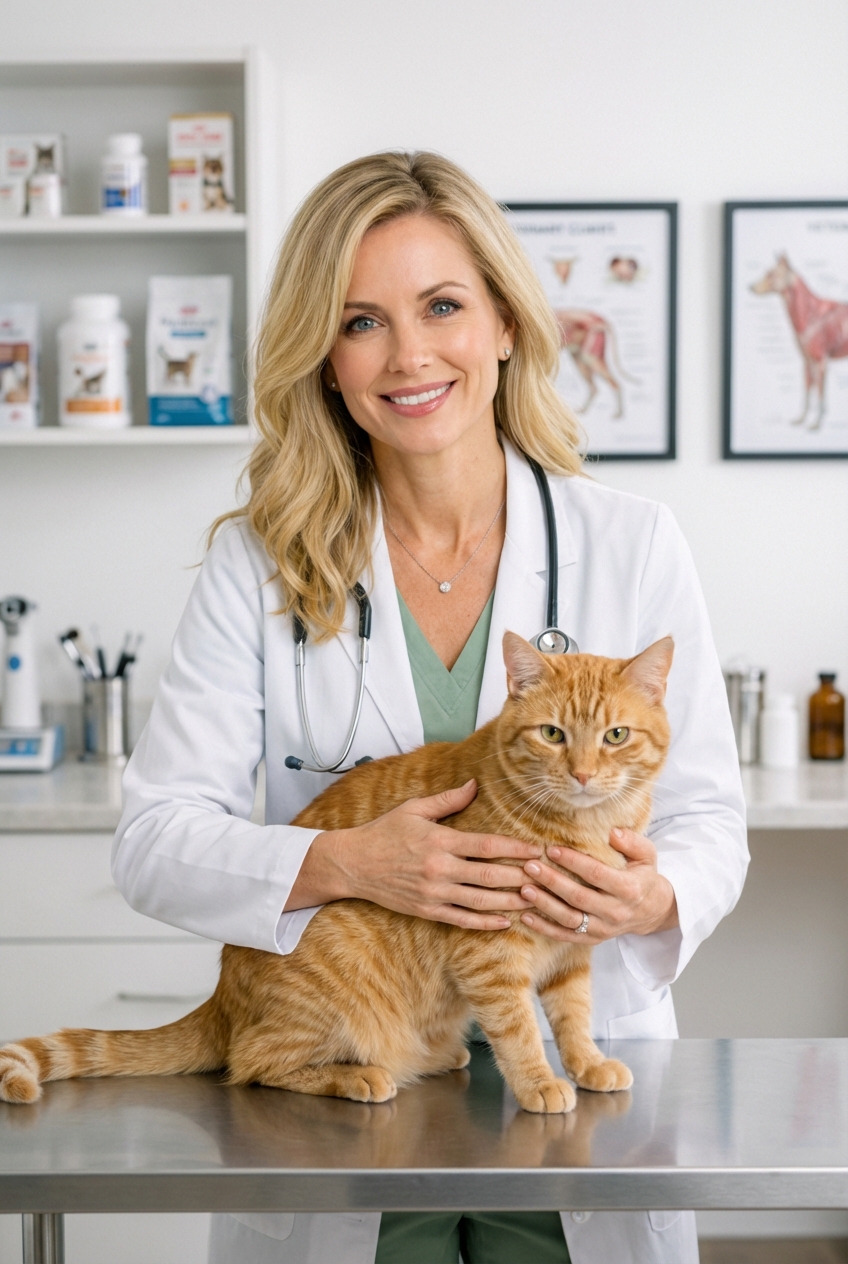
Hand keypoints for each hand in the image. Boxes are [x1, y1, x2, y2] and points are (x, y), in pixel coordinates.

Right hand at [287, 779, 542, 930]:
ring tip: (536, 900)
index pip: (486, 846)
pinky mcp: (426, 910)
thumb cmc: (383, 832)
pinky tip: (506, 922)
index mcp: (440, 841)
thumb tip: (474, 785)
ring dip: (510, 902)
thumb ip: (447, 800)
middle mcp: (439, 869)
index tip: (538, 849)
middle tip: (548, 877)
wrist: (351, 864)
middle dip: (521, 877)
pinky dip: (485, 923)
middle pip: (490, 876)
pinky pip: (462, 919)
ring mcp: (433, 893)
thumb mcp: (413, 808)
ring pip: (480, 902)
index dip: (515, 849)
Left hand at [518, 828, 678, 944]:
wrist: (652, 911)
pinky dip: (544, 928)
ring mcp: (603, 929)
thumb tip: (612, 832)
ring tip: (524, 889)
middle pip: (578, 897)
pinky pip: (565, 936)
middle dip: (552, 881)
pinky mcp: (592, 939)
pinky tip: (525, 916)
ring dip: (544, 905)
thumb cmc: (643, 876)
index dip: (573, 862)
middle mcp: (615, 912)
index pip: (596, 874)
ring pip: (569, 919)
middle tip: (530, 866)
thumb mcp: (646, 855)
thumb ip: (631, 842)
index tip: (552, 849)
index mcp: (629, 889)